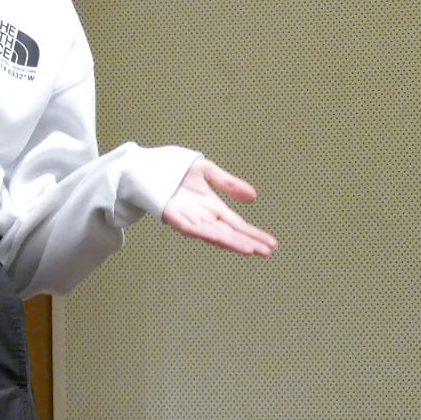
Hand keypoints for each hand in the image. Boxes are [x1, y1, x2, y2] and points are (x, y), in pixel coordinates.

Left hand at [161, 158, 277, 255]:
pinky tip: (220, 238)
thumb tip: (253, 197)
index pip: (237, 225)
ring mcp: (189, 219)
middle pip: (229, 233)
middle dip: (247, 242)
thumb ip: (229, 184)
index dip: (253, 234)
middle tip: (266, 252)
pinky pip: (192, 228)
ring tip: (249, 249)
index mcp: (212, 208)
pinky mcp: (174, 217)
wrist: (148, 167)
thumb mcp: (208, 173)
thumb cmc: (176, 171)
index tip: (271, 244)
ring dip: (231, 242)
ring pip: (214, 234)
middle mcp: (203, 217)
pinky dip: (207, 234)